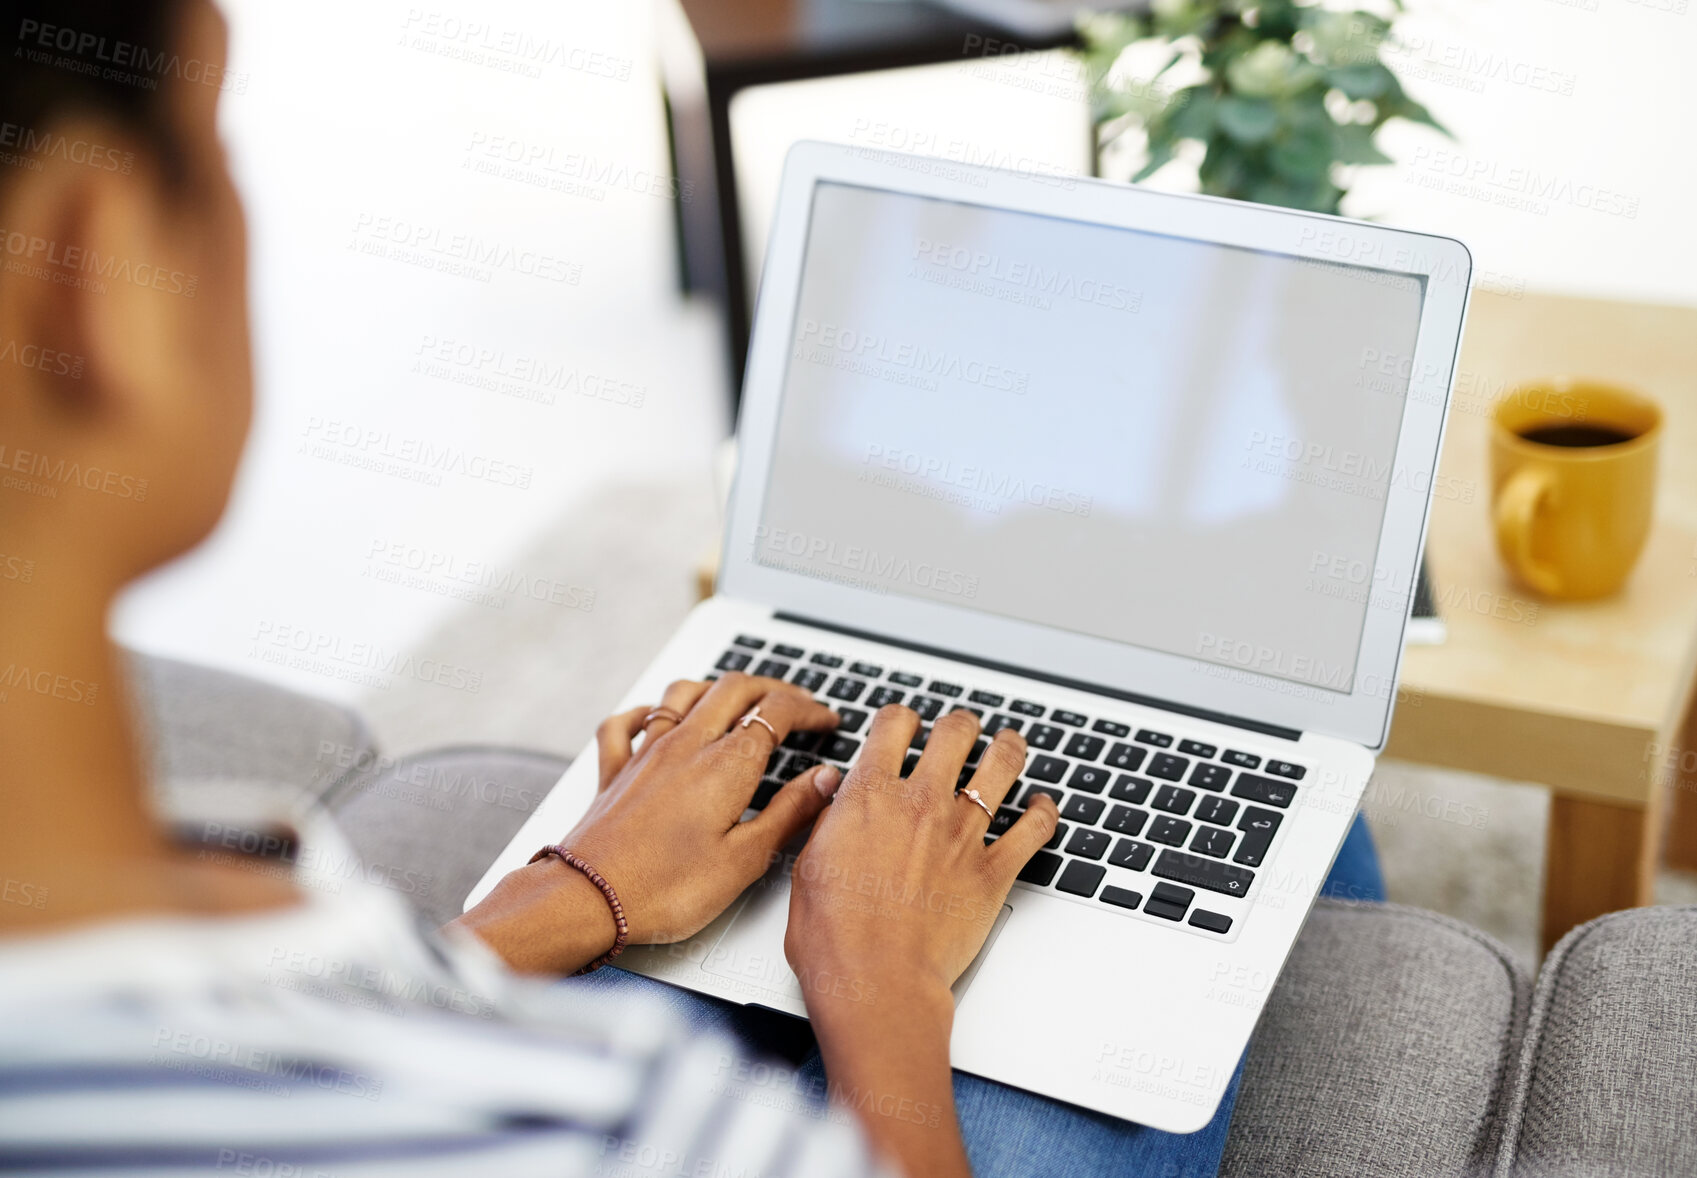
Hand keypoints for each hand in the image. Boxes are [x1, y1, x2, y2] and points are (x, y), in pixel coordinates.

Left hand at [454, 673, 842, 972]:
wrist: (588, 899)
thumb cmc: (665, 888)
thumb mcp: (745, 860)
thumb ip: (789, 813)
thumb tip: (824, 779)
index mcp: (725, 766)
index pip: (776, 712)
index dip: (809, 708)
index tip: (827, 720)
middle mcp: (686, 746)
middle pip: (734, 688)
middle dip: (772, 687)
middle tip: (797, 703)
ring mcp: (646, 753)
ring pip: (683, 692)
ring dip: (716, 687)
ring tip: (737, 697)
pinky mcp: (615, 771)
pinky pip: (625, 722)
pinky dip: (646, 710)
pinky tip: (655, 716)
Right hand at [785, 705, 1056, 1005]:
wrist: (877, 981)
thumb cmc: (835, 938)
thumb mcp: (807, 866)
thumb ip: (825, 819)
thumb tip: (832, 790)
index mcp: (870, 797)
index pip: (893, 726)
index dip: (901, 719)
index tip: (904, 724)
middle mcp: (921, 804)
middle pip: (954, 734)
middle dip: (960, 725)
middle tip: (961, 728)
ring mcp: (962, 834)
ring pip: (1002, 765)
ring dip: (1008, 748)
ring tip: (1009, 744)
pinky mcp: (994, 871)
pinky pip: (1034, 828)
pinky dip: (1044, 811)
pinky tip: (1042, 805)